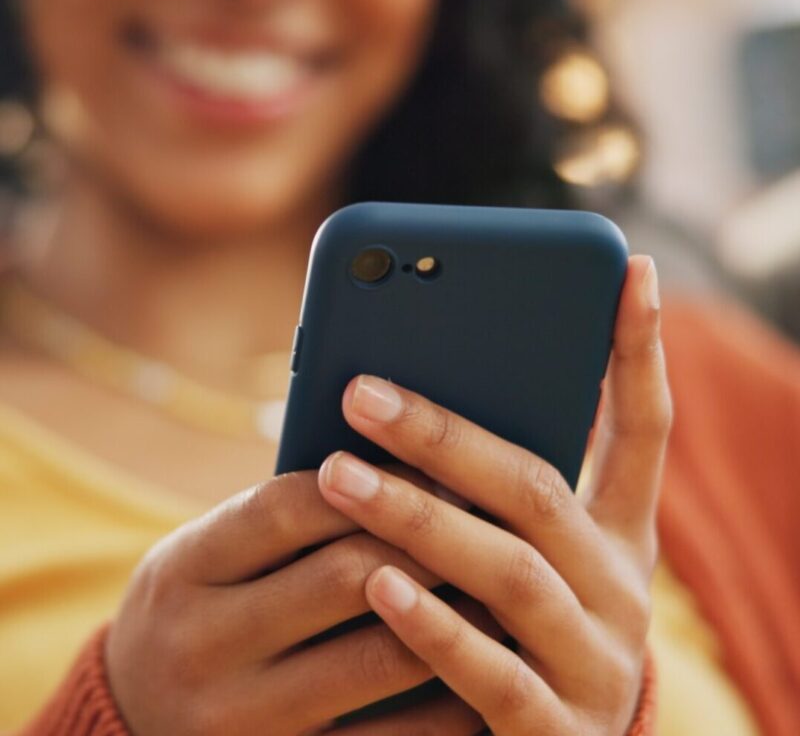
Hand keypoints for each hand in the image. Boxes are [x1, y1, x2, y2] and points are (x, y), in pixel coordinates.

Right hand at [106, 468, 495, 734]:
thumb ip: (283, 519)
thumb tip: (402, 468)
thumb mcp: (207, 553)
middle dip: (429, 540)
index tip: (438, 464)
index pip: (291, 507)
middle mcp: (201, 646)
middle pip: (345, 576)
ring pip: (380, 655)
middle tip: (491, 515)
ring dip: (456, 613)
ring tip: (503, 579)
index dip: (375, 480)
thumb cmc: (199, 609)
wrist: (136, 720)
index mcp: (181, 569)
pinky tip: (484, 662)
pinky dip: (446, 696)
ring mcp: (241, 721)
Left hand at [318, 255, 670, 734]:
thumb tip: (402, 396)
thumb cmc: (518, 628)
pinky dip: (431, 625)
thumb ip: (488, 491)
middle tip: (362, 389)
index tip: (629, 269)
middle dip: (447, 435)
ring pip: (508, 571)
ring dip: (418, 517)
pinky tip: (372, 582)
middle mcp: (620, 587)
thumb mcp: (522, 552)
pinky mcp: (556, 732)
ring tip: (337, 472)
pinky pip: (490, 674)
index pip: (643, 428)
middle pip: (539, 490)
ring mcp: (595, 660)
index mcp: (618, 533)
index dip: (638, 349)